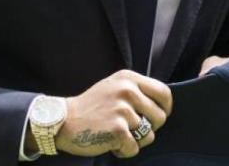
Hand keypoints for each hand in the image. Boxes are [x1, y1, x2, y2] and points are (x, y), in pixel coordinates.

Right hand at [53, 69, 171, 157]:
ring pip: (148, 135)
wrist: (62, 120)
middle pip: (160, 116)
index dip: (165, 108)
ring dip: (134, 140)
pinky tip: (110, 142)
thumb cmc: (90, 107)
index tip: (158, 116)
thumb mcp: (114, 86)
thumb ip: (136, 91)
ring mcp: (123, 110)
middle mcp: (128, 91)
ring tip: (116, 134)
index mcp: (129, 79)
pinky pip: (134, 147)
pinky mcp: (118, 129)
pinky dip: (123, 150)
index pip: (164, 92)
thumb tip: (160, 104)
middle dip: (149, 128)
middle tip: (131, 129)